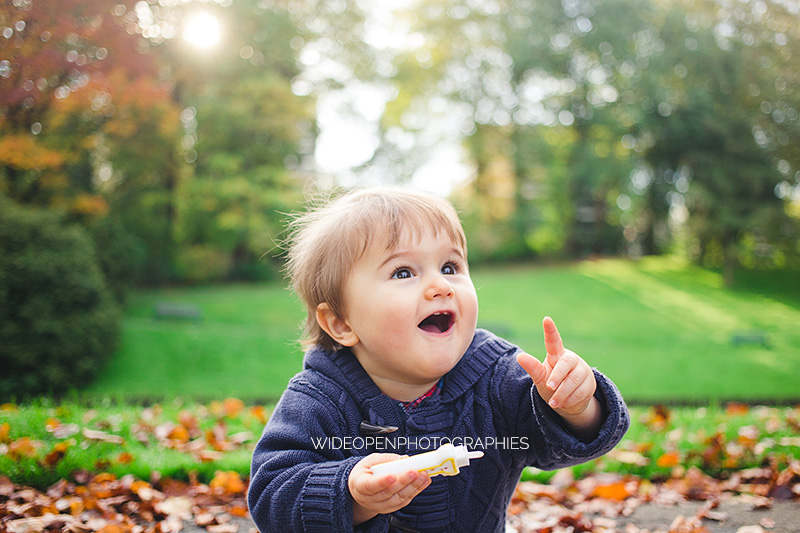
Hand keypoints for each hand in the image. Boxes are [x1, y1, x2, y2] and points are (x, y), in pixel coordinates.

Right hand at [348, 453, 430, 525]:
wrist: (360, 489)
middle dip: (404, 481)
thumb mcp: (370, 461)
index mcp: (360, 484)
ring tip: (423, 476)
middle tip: (416, 471)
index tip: (393, 476)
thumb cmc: (365, 473)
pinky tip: (423, 482)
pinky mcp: (390, 508)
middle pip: (388, 492)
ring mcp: (380, 506)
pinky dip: (415, 491)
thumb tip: (403, 459)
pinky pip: (404, 501)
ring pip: (398, 499)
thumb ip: (386, 459)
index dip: (382, 482)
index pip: (370, 485)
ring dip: (413, 487)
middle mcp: (369, 498)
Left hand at [516, 316, 602, 438]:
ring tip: (553, 403)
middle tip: (549, 386)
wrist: (569, 402)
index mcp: (556, 355)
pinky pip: (581, 392)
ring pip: (573, 381)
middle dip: (557, 376)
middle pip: (565, 364)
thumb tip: (520, 356)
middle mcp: (570, 359)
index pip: (553, 341)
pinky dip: (570, 400)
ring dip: (561, 394)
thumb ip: (532, 368)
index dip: (550, 331)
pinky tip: (564, 403)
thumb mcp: (540, 378)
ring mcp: (582, 370)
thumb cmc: (551, 384)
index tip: (546, 319)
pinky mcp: (590, 383)